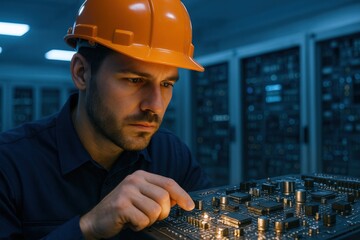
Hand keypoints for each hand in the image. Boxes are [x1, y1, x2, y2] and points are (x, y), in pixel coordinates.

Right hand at [79, 170, 194, 238]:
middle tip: (152, 217)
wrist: (95, 220)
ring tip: (138, 218)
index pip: (168, 183)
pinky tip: (130, 222)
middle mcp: (134, 180)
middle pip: (164, 197)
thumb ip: (158, 195)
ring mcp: (127, 191)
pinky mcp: (121, 205)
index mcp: (141, 175)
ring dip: (149, 220)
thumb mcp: (140, 197)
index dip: (182, 194)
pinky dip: (139, 226)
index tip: (190, 205)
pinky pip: (143, 220)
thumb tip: (180, 200)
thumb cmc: (122, 209)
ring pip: (155, 210)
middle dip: (163, 212)